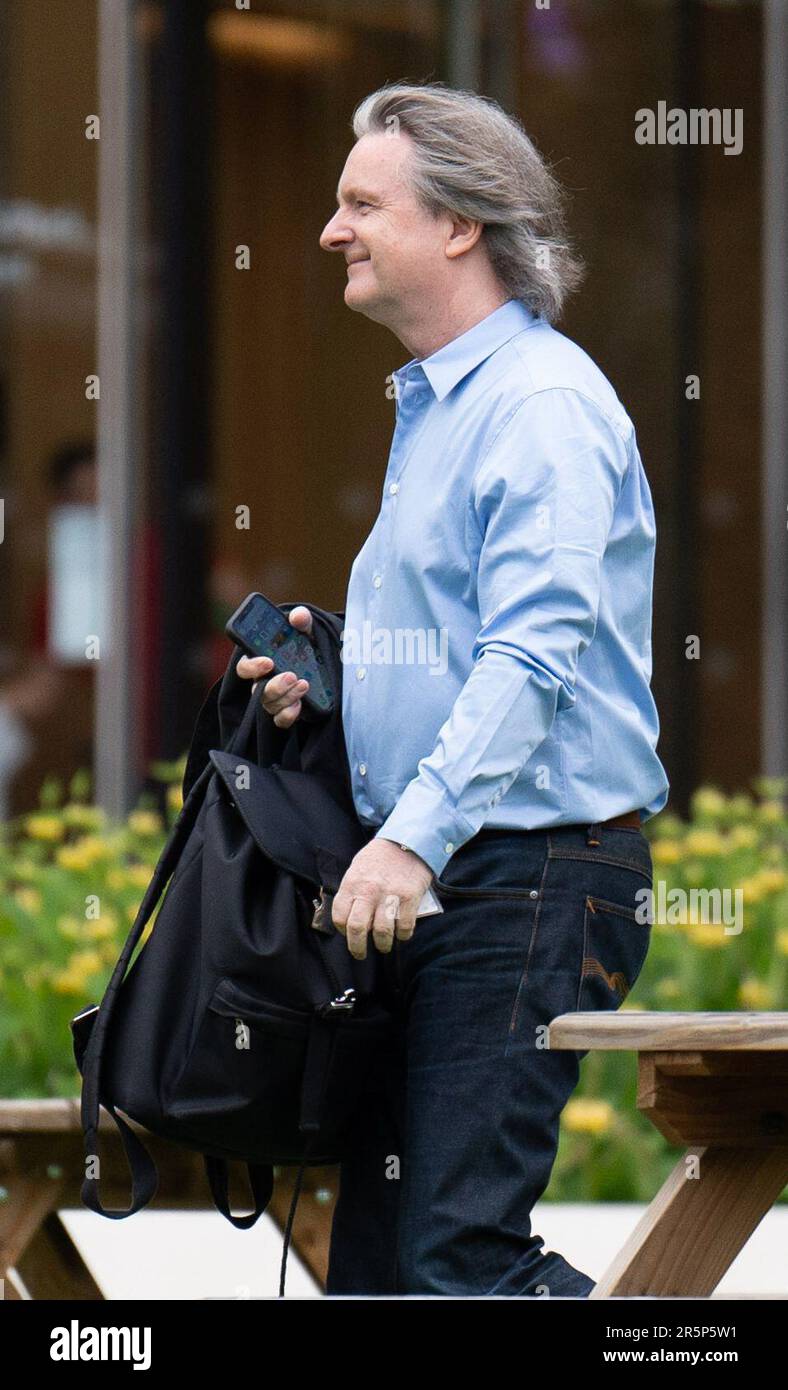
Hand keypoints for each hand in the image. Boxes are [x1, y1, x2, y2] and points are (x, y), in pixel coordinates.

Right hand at [235, 605, 312, 728]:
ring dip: (287, 696)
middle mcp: (262, 682)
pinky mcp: (285, 711)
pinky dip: (289, 714)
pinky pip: (280, 720)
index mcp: (259, 662)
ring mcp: (273, 699)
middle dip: (274, 685)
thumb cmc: (304, 645)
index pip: (245, 668)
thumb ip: (301, 620)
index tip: (268, 662)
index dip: (253, 666)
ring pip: (270, 704)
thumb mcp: (305, 630)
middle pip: (258, 690)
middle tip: (292, 676)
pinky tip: (300, 705)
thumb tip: (298, 617)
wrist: (324, 664)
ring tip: (304, 685)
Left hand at [331, 837, 433, 958]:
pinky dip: (403, 935)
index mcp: (352, 884)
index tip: (348, 934)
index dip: (342, 930)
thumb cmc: (380, 857)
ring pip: (382, 932)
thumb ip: (352, 891)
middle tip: (360, 953)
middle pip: (357, 929)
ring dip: (382, 945)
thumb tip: (349, 916)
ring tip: (384, 946)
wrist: (407, 840)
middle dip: (357, 948)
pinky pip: (404, 927)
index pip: (339, 916)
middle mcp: (369, 891)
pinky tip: (401, 934)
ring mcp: (390, 895)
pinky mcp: (409, 898)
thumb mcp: (357, 869)